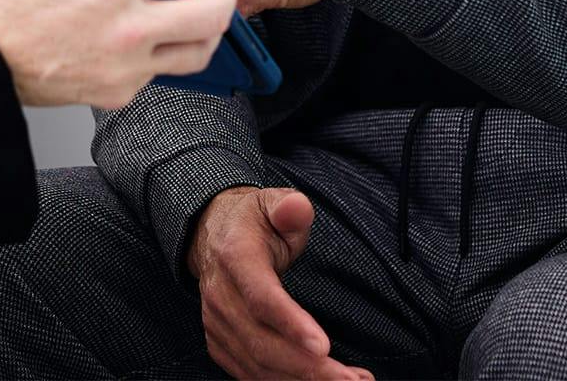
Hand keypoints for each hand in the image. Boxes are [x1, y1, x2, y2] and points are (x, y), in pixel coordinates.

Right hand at [192, 186, 372, 380]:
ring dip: (304, 380)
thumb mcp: (271, 203)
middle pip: (263, 342)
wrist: (212, 235)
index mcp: (235, 256)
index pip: (261, 296)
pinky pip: (252, 374)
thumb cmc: (254, 222)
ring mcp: (216, 323)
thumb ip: (289, 206)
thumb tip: (298, 207)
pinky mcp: (220, 343)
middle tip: (354, 380)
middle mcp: (220, 294)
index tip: (324, 345)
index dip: (290, 323)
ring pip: (258, 365)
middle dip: (309, 368)